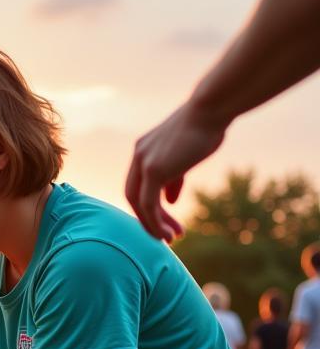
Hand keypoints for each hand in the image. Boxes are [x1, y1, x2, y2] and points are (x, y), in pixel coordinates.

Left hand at [125, 100, 226, 241]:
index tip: (164, 219)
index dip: (148, 205)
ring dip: (153, 224)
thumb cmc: (206, 128)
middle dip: (149, 218)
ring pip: (140, 204)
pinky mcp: (153, 170)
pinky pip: (148, 205)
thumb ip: (174, 178)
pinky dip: (155, 222)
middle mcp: (138, 156)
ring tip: (170, 239)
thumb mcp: (186, 156)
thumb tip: (170, 201)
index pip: (139, 185)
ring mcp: (143, 163)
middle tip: (167, 235)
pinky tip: (167, 234)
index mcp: (143, 151)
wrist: (212, 109)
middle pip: (135, 197)